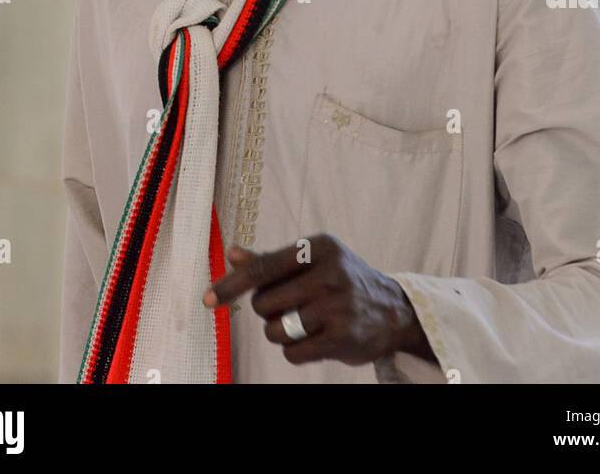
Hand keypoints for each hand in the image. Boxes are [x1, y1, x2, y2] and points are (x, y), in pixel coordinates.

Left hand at [202, 233, 434, 365]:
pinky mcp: (341, 337)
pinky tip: (313, 338)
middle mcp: (329, 273)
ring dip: (280, 331)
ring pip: (275, 330)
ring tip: (302, 322)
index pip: (263, 268)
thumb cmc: (341, 279)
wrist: (392, 309)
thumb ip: (271, 259)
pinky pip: (292, 353)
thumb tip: (232, 253)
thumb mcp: (312, 260)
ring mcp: (336, 307)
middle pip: (264, 303)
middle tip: (289, 304)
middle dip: (267, 309)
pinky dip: (294, 350)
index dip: (232, 284)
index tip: (207, 298)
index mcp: (318, 247)